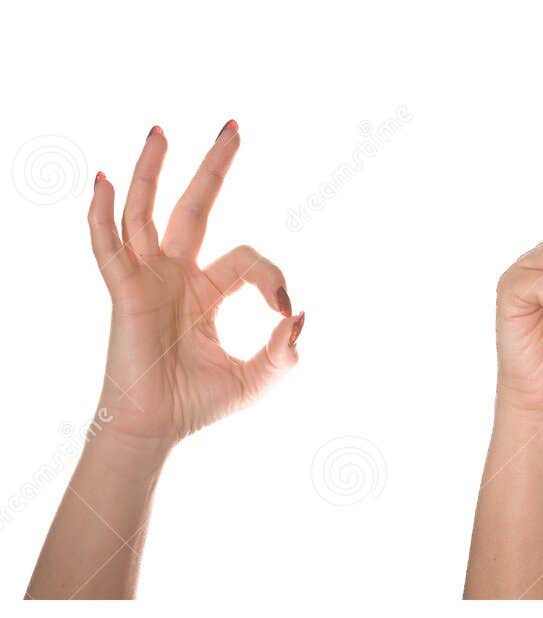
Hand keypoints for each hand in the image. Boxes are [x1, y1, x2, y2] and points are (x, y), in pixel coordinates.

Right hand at [88, 123, 302, 450]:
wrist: (159, 428)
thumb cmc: (203, 403)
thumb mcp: (261, 377)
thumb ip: (286, 350)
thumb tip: (300, 314)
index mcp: (208, 291)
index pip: (249, 260)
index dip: (273, 278)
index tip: (285, 310)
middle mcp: (177, 275)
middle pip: (196, 207)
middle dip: (215, 167)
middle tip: (233, 126)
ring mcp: (148, 279)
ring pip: (147, 212)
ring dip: (153, 171)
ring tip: (162, 131)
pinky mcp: (124, 292)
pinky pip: (107, 245)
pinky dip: (102, 213)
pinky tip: (103, 181)